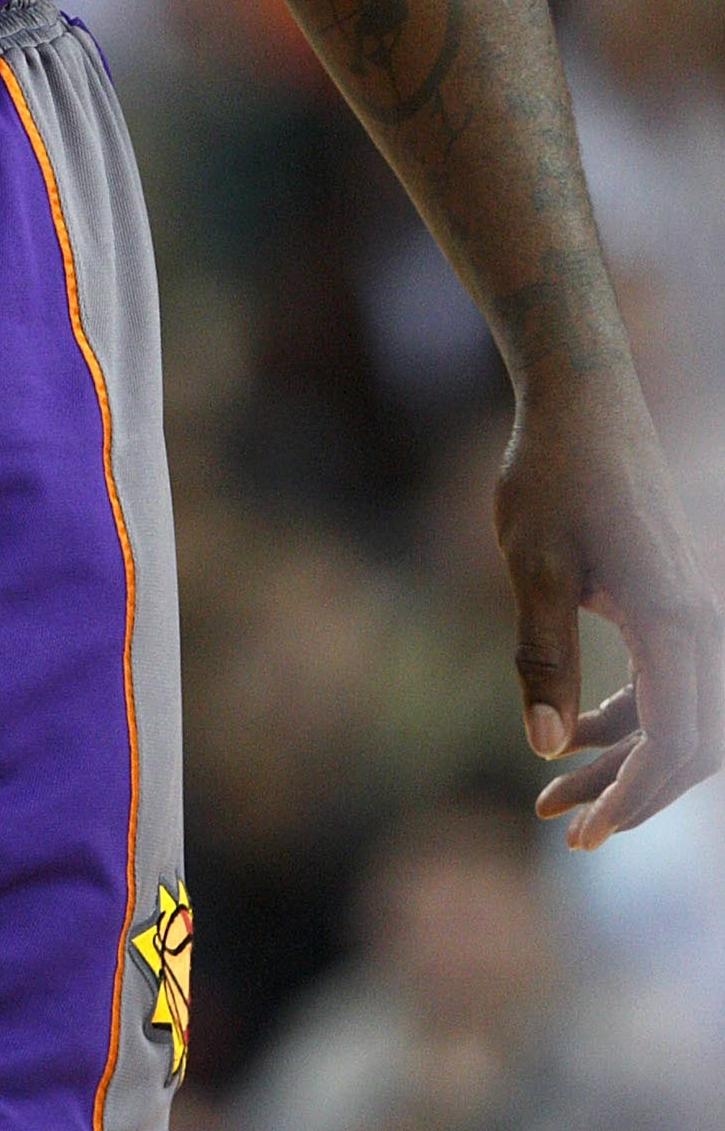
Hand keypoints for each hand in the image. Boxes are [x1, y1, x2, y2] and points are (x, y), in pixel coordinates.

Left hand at [494, 367, 721, 844]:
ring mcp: (689, 612)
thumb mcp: (534, 565)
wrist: (580, 397)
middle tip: (565, 831)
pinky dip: (625, 720)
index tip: (584, 834)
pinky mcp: (669, 601)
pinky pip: (664, 683)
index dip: (635, 798)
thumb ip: (543, 658)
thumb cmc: (553, 474)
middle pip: (688, 744)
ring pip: (676, 717)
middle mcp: (698, 623)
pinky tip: (573, 736)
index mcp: (673, 622)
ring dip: (623, 762)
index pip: (675, 741)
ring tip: (553, 800)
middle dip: (631, 795)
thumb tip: (544, 747)